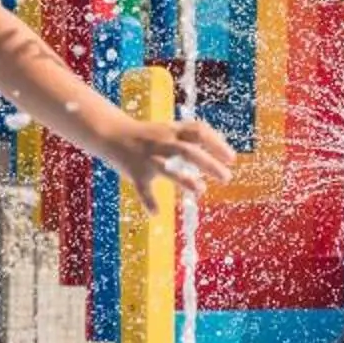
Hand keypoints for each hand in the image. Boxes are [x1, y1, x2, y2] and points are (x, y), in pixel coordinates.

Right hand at [106, 115, 234, 209]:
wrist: (111, 133)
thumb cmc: (147, 135)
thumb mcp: (169, 129)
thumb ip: (191, 137)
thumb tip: (221, 145)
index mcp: (172, 131)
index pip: (198, 131)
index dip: (216, 143)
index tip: (232, 158)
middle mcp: (161, 142)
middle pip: (187, 151)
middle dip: (208, 164)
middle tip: (227, 177)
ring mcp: (148, 157)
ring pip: (167, 168)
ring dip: (184, 179)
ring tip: (201, 190)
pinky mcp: (135, 172)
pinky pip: (142, 188)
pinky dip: (149, 201)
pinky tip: (156, 213)